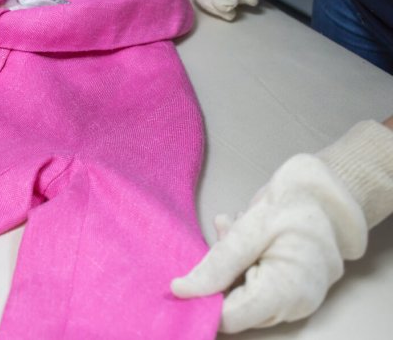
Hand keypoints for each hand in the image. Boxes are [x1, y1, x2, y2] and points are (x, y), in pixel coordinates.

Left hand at [172, 120, 392, 332]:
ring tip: (236, 227)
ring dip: (229, 263)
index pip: (229, 318)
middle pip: (233, 305)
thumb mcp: (251, 228)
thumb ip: (217, 264)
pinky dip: (240, 261)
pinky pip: (252, 284)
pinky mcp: (288, 290)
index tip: (188, 270)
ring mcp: (293, 300)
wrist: (329, 192)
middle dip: (218, 272)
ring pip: (239, 293)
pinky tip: (242, 232)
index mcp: (285, 293)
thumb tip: (181, 290)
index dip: (203, 299)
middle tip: (226, 230)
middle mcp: (292, 306)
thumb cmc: (297, 204)